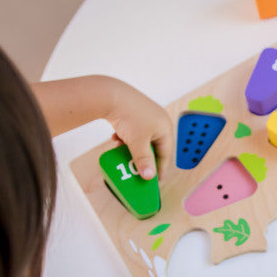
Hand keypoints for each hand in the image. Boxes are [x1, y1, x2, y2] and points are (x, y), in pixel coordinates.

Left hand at [31, 75, 173, 179]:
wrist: (111, 95)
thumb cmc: (129, 117)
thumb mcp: (138, 143)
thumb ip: (144, 161)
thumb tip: (150, 176)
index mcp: (165, 127)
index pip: (166, 153)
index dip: (159, 168)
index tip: (153, 181)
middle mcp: (158, 120)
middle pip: (153, 146)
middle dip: (142, 157)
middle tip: (136, 169)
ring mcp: (146, 115)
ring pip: (141, 139)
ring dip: (132, 148)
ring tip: (122, 152)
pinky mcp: (134, 112)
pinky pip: (133, 131)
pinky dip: (126, 138)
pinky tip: (116, 139)